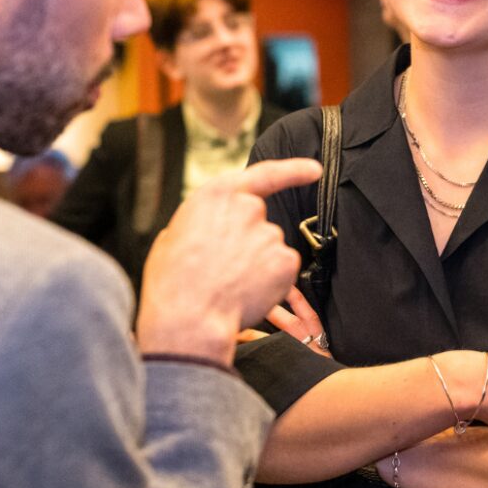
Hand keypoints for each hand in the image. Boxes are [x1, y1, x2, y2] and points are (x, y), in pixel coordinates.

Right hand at [136, 158, 321, 363]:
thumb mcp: (173, 235)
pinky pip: (282, 268)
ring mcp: (270, 233)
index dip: (293, 170)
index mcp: (217, 194)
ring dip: (258, 262)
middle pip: (260, 219)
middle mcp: (249, 207)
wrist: (189, 317)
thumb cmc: (172, 280)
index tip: (315, 170)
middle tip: (223, 265)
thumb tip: (209, 229)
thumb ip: (201, 222)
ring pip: (270, 247)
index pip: (264, 174)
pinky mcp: (285, 261)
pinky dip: (271, 280)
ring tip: (230, 282)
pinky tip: (248, 291)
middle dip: (248, 239)